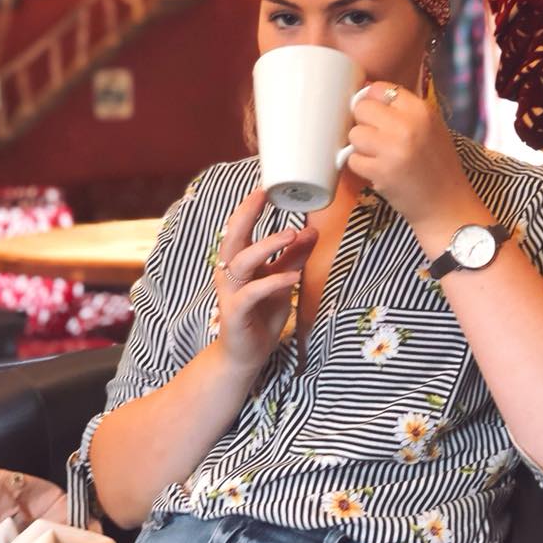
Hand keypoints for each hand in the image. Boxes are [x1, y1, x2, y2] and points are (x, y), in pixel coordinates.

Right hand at [213, 189, 317, 373]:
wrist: (247, 354)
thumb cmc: (261, 314)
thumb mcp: (283, 280)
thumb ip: (294, 257)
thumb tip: (312, 230)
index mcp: (238, 262)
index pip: (240, 229)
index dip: (249, 208)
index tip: (264, 188)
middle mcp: (230, 273)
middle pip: (232, 237)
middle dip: (247, 215)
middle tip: (263, 195)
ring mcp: (230, 292)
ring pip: (242, 261)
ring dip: (266, 245)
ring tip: (291, 235)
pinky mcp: (236, 312)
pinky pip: (252, 293)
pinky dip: (273, 282)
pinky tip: (293, 277)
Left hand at [346, 82, 479, 229]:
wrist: (446, 205)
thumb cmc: (437, 166)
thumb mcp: (431, 128)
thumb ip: (404, 111)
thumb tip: (366, 95)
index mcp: (421, 110)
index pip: (379, 89)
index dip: (372, 101)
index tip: (375, 115)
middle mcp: (408, 125)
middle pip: (362, 108)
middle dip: (364, 123)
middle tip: (376, 138)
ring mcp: (393, 149)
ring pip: (354, 134)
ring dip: (361, 147)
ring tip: (378, 157)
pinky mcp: (380, 171)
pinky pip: (353, 159)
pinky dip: (361, 167)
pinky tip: (377, 171)